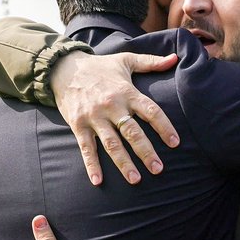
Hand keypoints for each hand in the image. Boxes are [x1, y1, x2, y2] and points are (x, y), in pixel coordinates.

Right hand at [49, 51, 180, 185]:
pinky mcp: (78, 125)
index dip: (164, 127)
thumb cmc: (100, 66)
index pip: (150, 111)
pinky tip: (98, 181)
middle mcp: (111, 106)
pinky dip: (91, 165)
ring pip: (111, 144)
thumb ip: (151, 62)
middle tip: (158, 169)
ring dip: (124, 163)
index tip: (175, 143)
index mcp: (126, 92)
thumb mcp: (126, 60)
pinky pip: (86, 148)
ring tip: (136, 179)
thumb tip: (175, 58)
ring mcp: (94, 117)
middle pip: (132, 132)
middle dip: (146, 152)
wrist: (63, 67)